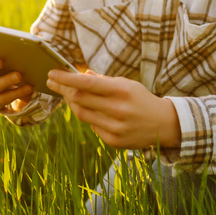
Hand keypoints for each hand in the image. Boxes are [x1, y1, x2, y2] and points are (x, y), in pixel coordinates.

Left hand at [46, 70, 180, 149]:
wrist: (163, 124)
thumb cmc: (141, 99)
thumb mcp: (127, 84)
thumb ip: (103, 81)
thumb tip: (80, 75)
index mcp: (122, 91)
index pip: (87, 83)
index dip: (66, 78)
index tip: (52, 74)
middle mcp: (118, 110)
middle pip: (80, 99)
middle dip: (63, 89)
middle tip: (54, 82)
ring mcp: (115, 127)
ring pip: (82, 114)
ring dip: (72, 103)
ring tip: (68, 94)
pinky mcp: (113, 141)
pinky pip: (92, 126)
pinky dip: (87, 117)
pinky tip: (90, 110)